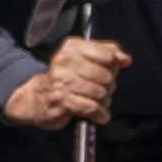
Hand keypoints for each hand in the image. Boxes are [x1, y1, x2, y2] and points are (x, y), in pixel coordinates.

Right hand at [12, 37, 128, 135]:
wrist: (36, 97)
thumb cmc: (64, 78)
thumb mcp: (83, 58)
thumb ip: (107, 53)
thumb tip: (125, 59)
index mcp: (72, 47)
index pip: (107, 54)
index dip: (113, 65)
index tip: (111, 70)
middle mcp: (65, 61)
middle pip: (106, 76)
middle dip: (107, 86)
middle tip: (99, 88)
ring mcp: (63, 81)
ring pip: (100, 92)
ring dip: (103, 101)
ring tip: (95, 101)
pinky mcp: (63, 101)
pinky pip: (93, 107)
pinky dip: (99, 114)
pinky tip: (97, 114)